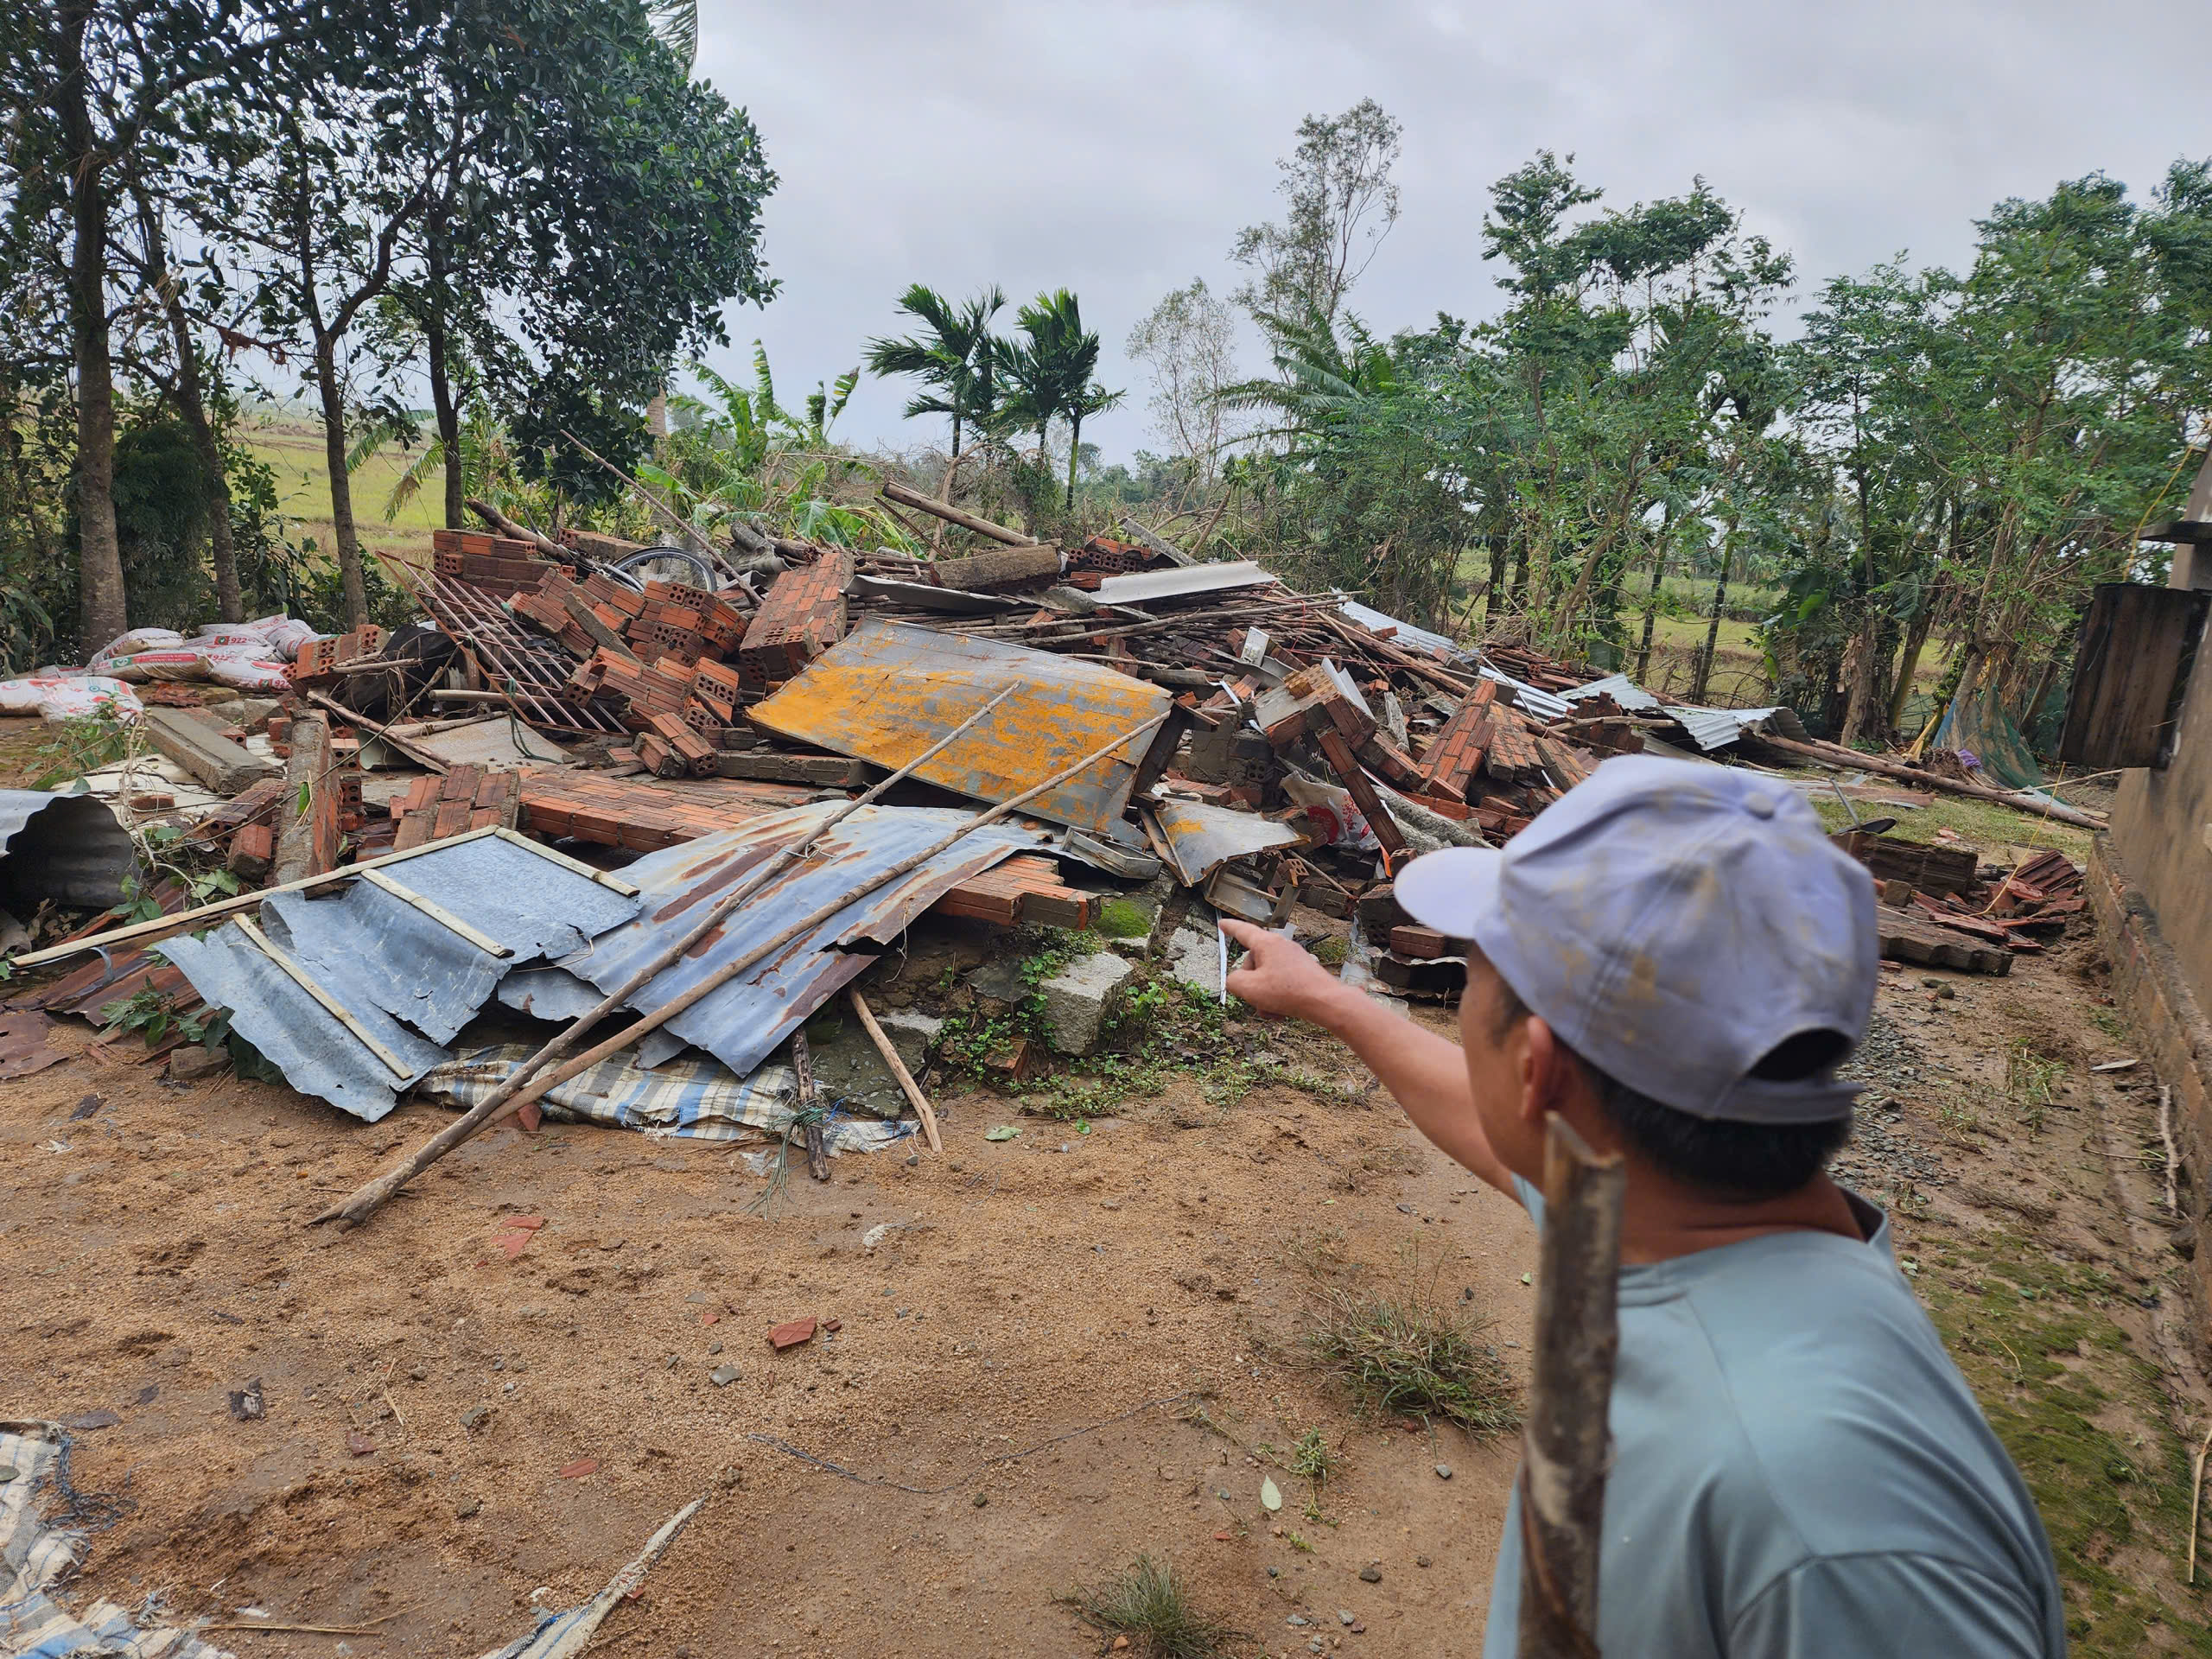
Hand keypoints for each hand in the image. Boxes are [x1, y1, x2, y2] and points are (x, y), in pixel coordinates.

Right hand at [1221, 919, 1346, 1023]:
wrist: (1325, 1002)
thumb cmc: (1291, 992)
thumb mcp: (1249, 988)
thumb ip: (1233, 981)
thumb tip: (1236, 981)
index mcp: (1267, 944)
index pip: (1243, 931)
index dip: (1230, 928)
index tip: (1223, 924)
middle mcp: (1281, 946)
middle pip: (1253, 962)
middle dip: (1250, 984)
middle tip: (1254, 998)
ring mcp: (1293, 958)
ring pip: (1267, 976)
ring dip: (1264, 995)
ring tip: (1271, 1009)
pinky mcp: (1302, 971)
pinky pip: (1281, 982)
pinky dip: (1277, 997)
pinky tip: (1281, 1011)